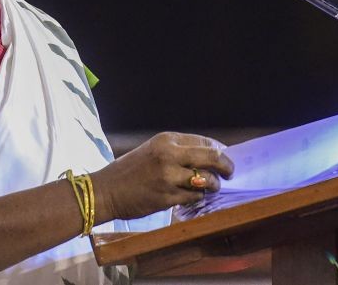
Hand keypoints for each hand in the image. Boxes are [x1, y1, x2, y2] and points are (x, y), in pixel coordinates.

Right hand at [92, 132, 233, 220]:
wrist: (106, 190)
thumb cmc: (132, 169)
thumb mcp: (154, 150)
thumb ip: (179, 151)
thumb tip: (211, 155)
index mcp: (167, 140)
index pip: (205, 142)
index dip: (220, 150)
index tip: (224, 157)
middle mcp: (169, 155)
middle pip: (211, 157)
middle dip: (226, 165)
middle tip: (230, 172)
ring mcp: (169, 177)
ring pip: (206, 180)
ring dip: (214, 185)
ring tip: (213, 186)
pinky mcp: (167, 198)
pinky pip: (195, 197)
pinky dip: (199, 197)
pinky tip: (196, 196)